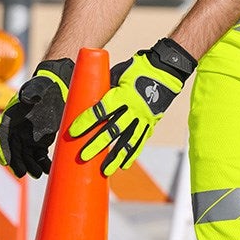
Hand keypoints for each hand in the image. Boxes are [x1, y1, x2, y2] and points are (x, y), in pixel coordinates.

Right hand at [0, 58, 74, 177]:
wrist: (56, 89)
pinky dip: (43, 164)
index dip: (2, 149)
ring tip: (39, 173)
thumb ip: (31, 92)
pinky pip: (39, 156)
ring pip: (26, 156)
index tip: (5, 161)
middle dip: (16, 163)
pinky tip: (49, 170)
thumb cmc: (42, 86)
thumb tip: (28, 98)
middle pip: (13, 151)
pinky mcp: (40, 142)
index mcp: (10, 119)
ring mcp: (28, 138)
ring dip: (30, 166)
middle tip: (21, 173)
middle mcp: (16, 131)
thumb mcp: (37, 87)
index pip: (1, 137)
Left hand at [68, 38, 195, 175]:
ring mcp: (144, 118)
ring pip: (128, 141)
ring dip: (115, 157)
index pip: (100, 111)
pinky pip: (140, 141)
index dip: (85, 122)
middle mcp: (134, 109)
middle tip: (83, 156)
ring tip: (105, 171)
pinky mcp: (150, 123)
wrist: (166, 70)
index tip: (72, 132)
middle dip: (96, 145)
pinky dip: (132, 154)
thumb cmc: (138, 68)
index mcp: (123, 94)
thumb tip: (87, 97)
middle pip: (112, 130)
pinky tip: (123, 166)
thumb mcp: (119, 74)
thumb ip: (105, 86)